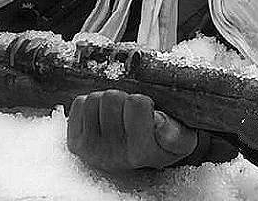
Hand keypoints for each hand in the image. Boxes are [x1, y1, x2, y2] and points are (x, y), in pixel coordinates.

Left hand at [67, 91, 197, 172]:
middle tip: (130, 113)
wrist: (139, 160)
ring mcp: (91, 150)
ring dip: (106, 102)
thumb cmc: (162, 143)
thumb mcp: (181, 141)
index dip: (144, 101)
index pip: (137, 103)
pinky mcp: (75, 144)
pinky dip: (90, 105)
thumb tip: (159, 122)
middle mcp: (114, 155)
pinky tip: (101, 118)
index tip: (149, 112)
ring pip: (94, 99)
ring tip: (117, 114)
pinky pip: (80, 104)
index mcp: (142, 152)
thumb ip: (176, 134)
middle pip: (112, 97)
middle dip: (123, 99)